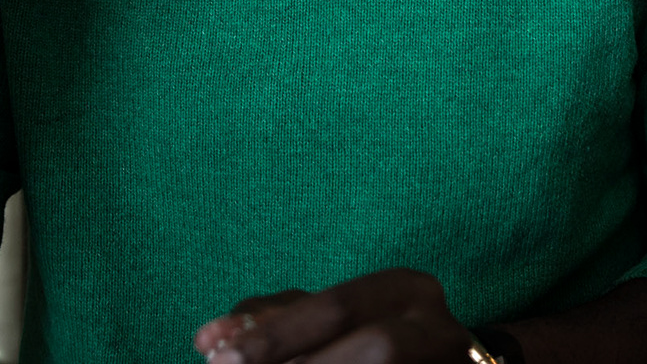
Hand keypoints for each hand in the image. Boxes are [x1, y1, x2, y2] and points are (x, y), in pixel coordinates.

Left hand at [195, 269, 478, 363]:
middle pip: (374, 348)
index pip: (336, 306)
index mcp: (406, 289)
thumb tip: (211, 339)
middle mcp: (436, 326)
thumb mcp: (338, 317)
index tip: (211, 348)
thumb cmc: (383, 334)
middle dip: (293, 356)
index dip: (273, 332)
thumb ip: (285, 318)